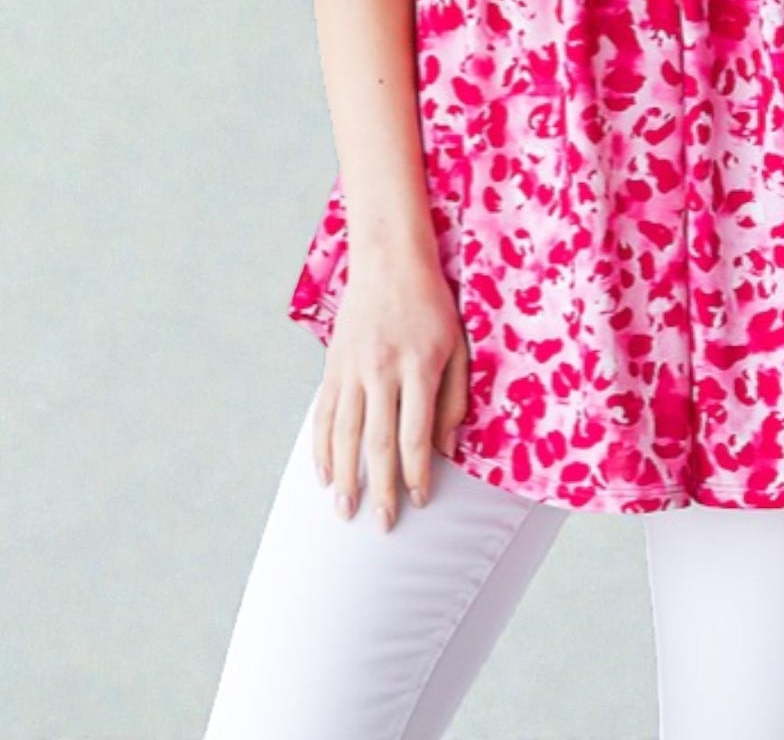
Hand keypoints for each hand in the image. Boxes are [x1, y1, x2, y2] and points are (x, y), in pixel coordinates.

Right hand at [313, 248, 470, 532]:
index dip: (417, 473)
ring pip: (345, 434)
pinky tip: (325, 475)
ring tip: (345, 512)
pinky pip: (324, 414)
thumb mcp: (457, 345)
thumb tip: (447, 448)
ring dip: (345, 477)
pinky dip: (323, 448)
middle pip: (377, 442)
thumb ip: (454, 398)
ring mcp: (352, 369)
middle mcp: (381, 370)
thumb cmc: (433, 305)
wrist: (389, 261)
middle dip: (380, 488)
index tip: (420, 501)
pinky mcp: (333, 366)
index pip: (415, 433)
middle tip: (382, 525)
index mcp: (418, 366)